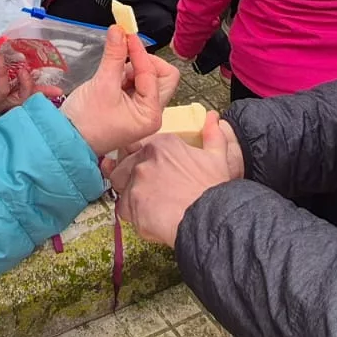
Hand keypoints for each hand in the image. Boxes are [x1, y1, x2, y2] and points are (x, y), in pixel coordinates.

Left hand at [0, 51, 58, 122]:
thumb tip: (9, 48)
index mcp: (7, 95)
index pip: (29, 95)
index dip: (43, 92)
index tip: (58, 90)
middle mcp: (0, 102)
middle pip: (20, 98)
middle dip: (27, 85)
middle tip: (26, 70)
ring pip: (2, 92)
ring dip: (2, 74)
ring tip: (0, 58)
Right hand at [60, 25, 172, 154]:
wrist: (65, 140)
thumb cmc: (85, 120)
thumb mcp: (102, 84)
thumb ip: (114, 56)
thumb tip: (119, 30)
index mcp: (151, 113)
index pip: (155, 73)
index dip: (140, 52)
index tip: (126, 34)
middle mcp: (151, 113)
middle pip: (161, 76)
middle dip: (143, 62)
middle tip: (124, 53)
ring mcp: (141, 111)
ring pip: (148, 78)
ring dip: (132, 69)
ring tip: (110, 73)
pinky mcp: (130, 108)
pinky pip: (135, 84)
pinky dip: (125, 76)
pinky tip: (109, 78)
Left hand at [110, 110, 239, 245]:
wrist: (208, 217)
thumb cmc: (212, 190)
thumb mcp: (217, 157)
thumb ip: (212, 134)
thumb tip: (212, 118)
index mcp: (161, 144)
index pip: (134, 145)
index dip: (138, 158)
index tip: (147, 168)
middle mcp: (144, 158)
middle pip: (123, 165)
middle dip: (130, 176)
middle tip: (148, 190)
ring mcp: (136, 180)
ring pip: (120, 185)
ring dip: (130, 194)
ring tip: (149, 204)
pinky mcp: (131, 204)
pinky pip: (123, 209)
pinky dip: (134, 215)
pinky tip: (150, 218)